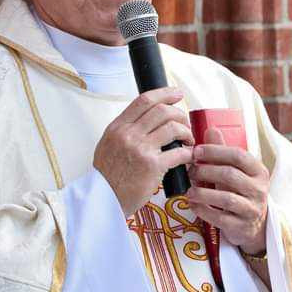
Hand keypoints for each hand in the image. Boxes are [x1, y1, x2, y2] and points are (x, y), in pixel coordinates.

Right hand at [93, 87, 193, 215]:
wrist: (104, 199)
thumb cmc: (108, 175)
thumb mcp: (108, 144)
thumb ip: (125, 129)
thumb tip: (146, 117)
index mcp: (118, 127)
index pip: (144, 100)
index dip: (164, 93)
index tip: (176, 93)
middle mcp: (128, 134)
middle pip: (162, 111)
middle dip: (179, 115)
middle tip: (184, 124)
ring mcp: (141, 149)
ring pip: (173, 128)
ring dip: (186, 132)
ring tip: (187, 141)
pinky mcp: (153, 166)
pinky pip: (179, 152)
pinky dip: (188, 153)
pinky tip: (188, 156)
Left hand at [185, 127, 269, 255]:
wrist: (254, 226)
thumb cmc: (240, 192)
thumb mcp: (236, 171)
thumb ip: (223, 152)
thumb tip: (210, 129)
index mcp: (258, 171)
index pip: (238, 155)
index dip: (215, 151)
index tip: (196, 151)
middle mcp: (259, 189)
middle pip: (230, 175)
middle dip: (205, 171)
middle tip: (189, 171)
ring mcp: (252, 209)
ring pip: (226, 198)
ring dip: (203, 192)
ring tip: (189, 190)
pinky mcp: (242, 226)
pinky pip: (220, 218)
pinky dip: (203, 210)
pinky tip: (193, 204)